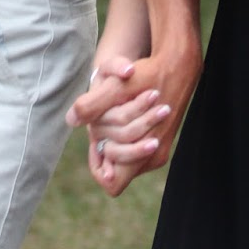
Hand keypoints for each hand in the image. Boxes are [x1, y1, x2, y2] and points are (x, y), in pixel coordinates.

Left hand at [68, 41, 200, 196]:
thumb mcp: (117, 87)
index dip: (99, 166)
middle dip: (104, 145)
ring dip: (112, 137)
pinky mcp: (158, 141)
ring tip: (115, 112)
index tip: (96, 142)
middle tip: (103, 121)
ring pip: (122, 157)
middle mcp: (153, 157)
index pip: (112, 183)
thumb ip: (93, 105)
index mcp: (147, 151)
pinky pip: (131, 147)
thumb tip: (71, 119)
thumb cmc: (148, 74)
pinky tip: (121, 112)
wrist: (177, 64)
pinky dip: (121, 133)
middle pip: (114, 168)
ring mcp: (157, 150)